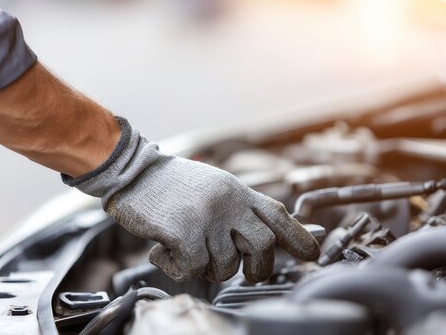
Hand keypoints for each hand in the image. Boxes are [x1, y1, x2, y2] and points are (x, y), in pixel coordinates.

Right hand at [64, 118, 319, 281]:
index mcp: (238, 191)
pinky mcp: (184, 231)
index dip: (300, 237)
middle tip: (245, 273)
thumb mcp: (216, 186)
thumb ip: (240, 208)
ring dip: (208, 268)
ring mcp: (208, 217)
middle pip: (263, 247)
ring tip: (188, 251)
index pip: (279, 215)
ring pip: (226, 266)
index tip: (311, 254)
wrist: (133, 171)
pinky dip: (178, 268)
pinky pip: (193, 269)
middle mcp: (229, 203)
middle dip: (258, 269)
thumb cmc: (173, 184)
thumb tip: (265, 237)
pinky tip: (164, 251)